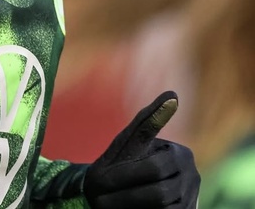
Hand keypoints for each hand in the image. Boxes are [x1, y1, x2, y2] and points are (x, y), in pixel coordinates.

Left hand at [84, 91, 199, 207]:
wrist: (119, 189)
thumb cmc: (120, 160)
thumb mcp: (129, 141)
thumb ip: (149, 120)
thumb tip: (173, 94)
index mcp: (181, 154)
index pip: (152, 168)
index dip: (123, 175)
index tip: (98, 180)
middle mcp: (193, 178)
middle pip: (158, 193)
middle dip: (124, 195)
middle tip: (98, 198)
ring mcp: (192, 200)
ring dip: (128, 205)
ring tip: (106, 203)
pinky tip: (124, 207)